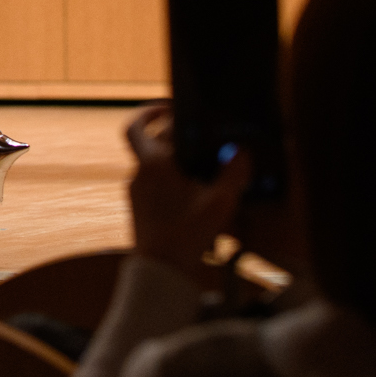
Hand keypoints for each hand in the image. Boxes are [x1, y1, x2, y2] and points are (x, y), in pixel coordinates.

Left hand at [124, 101, 250, 283]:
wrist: (162, 270)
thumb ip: (233, 173)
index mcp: (154, 163)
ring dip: (168, 156)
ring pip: (148, 161)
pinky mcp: (137, 206)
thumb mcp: (220, 203)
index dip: (152, 111)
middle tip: (190, 130)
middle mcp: (139, 172)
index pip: (140, 125)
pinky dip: (167, 176)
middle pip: (146, 139)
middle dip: (166, 131)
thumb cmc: (188, 235)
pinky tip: (190, 187)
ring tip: (197, 161)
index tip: (170, 105)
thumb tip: (240, 151)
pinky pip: (150, 181)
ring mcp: (135, 189)